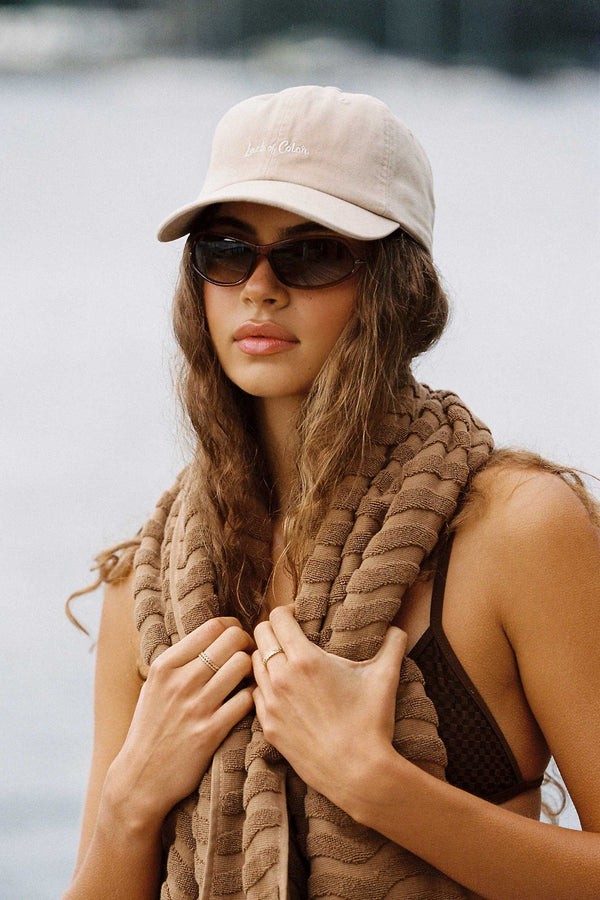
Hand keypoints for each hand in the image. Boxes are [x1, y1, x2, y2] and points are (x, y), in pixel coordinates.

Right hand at [109, 617, 254, 824]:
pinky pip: (246, 699)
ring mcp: (196, 706)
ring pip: (243, 665)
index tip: (236, 640)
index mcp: (165, 665)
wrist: (140, 778)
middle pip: (232, 639)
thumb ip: (179, 662)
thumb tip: (211, 636)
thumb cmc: (151, 728)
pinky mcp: (211, 731)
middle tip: (247, 656)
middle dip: (247, 644)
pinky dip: (252, 696)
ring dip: (252, 670)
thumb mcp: (154, 687)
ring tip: (248, 679)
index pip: (213, 627)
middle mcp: (180, 681)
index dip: (233, 628)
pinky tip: (246, 702)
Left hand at [252, 606, 406, 806]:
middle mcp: (281, 677)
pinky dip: (264, 687)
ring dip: (266, 657)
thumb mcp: (384, 677)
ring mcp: (271, 703)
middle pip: (260, 634)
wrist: (358, 772)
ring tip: (284, 662)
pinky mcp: (268, 726)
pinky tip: (282, 691)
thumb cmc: (371, 722)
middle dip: (274, 630)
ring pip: (254, 663)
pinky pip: (255, 694)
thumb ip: (393, 646)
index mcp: (305, 659)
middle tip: (289, 636)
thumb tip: (399, 629)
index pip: (277, 618)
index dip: (287, 612)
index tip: (297, 617)